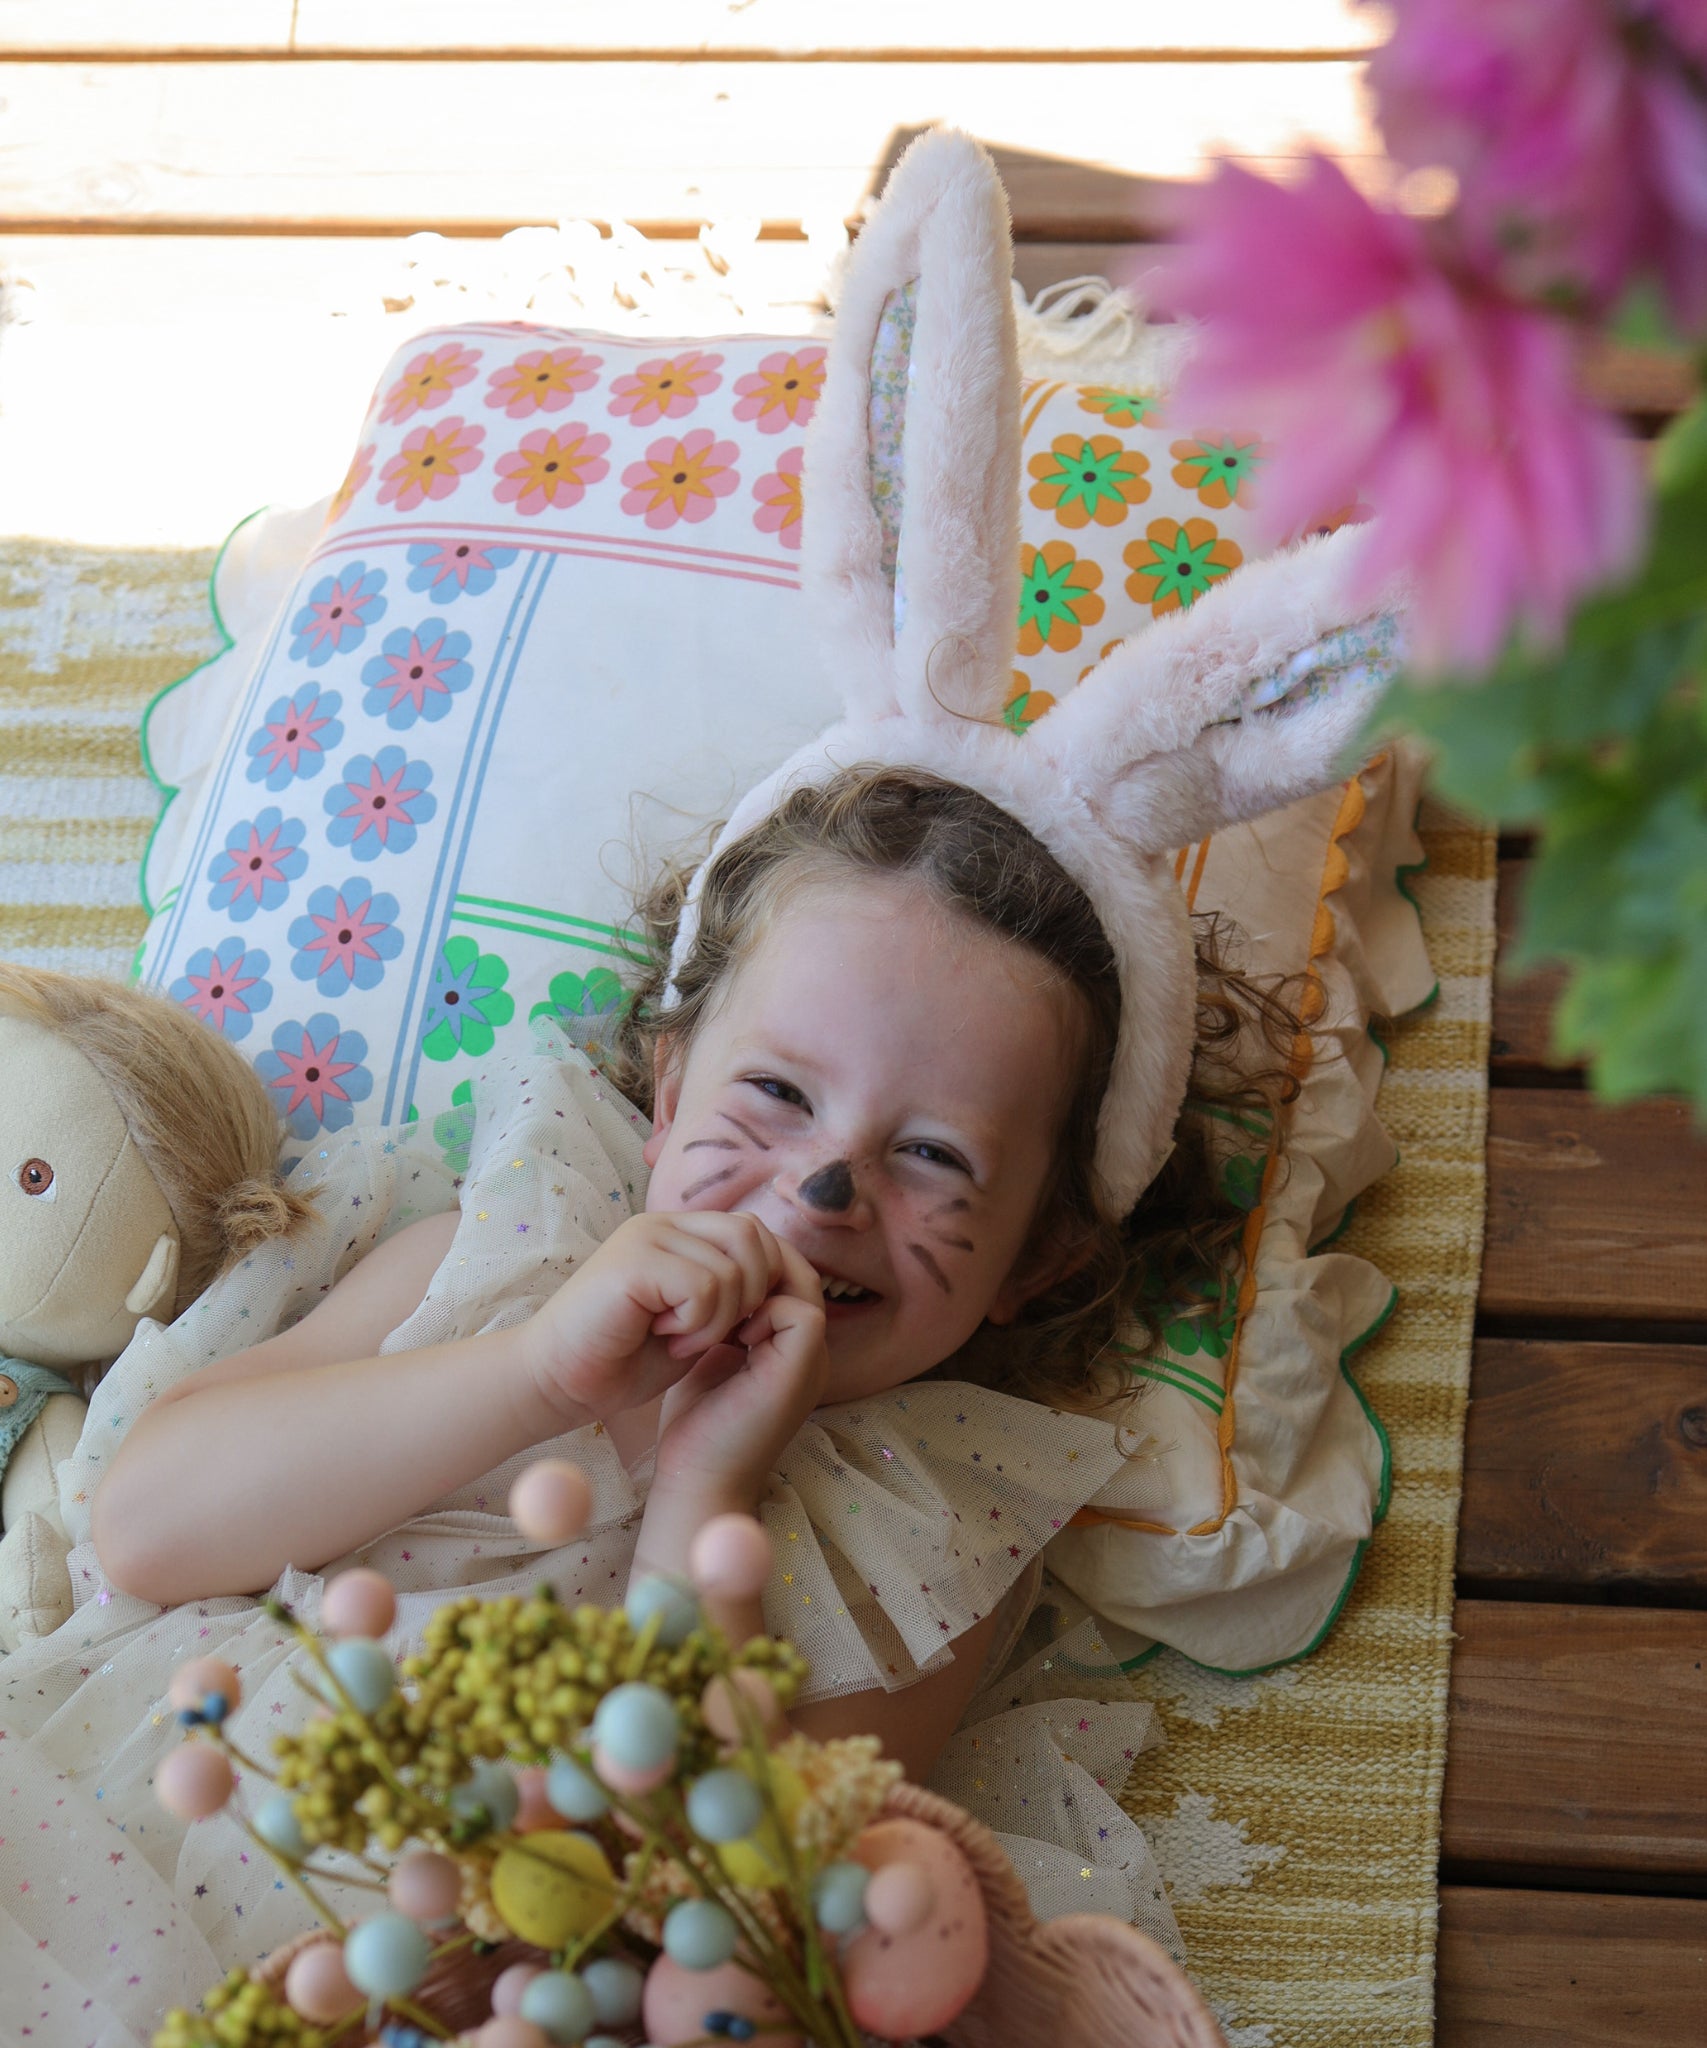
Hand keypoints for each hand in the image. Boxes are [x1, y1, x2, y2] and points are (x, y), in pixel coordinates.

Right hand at [520, 1211, 815, 1426]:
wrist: (557, 1381)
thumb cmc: (623, 1359)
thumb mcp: (693, 1321)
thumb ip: (728, 1294)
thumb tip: (781, 1282)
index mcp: (678, 1232)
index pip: (755, 1232)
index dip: (762, 1281)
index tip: (735, 1327)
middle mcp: (663, 1224)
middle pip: (753, 1236)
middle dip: (750, 1296)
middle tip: (713, 1334)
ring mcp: (647, 1236)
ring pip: (732, 1268)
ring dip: (718, 1319)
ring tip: (680, 1338)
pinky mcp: (635, 1261)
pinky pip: (704, 1286)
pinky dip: (698, 1324)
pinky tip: (665, 1338)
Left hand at [652, 1281, 828, 1498]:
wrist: (696, 1477)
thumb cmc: (696, 1424)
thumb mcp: (710, 1355)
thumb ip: (722, 1319)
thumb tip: (710, 1278)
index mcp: (790, 1345)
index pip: (787, 1272)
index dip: (751, 1265)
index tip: (707, 1287)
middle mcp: (809, 1350)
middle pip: (799, 1270)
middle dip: (754, 1267)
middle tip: (712, 1285)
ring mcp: (812, 1361)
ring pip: (805, 1283)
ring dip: (757, 1286)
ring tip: (719, 1310)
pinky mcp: (801, 1372)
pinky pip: (801, 1315)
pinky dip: (763, 1312)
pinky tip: (729, 1336)